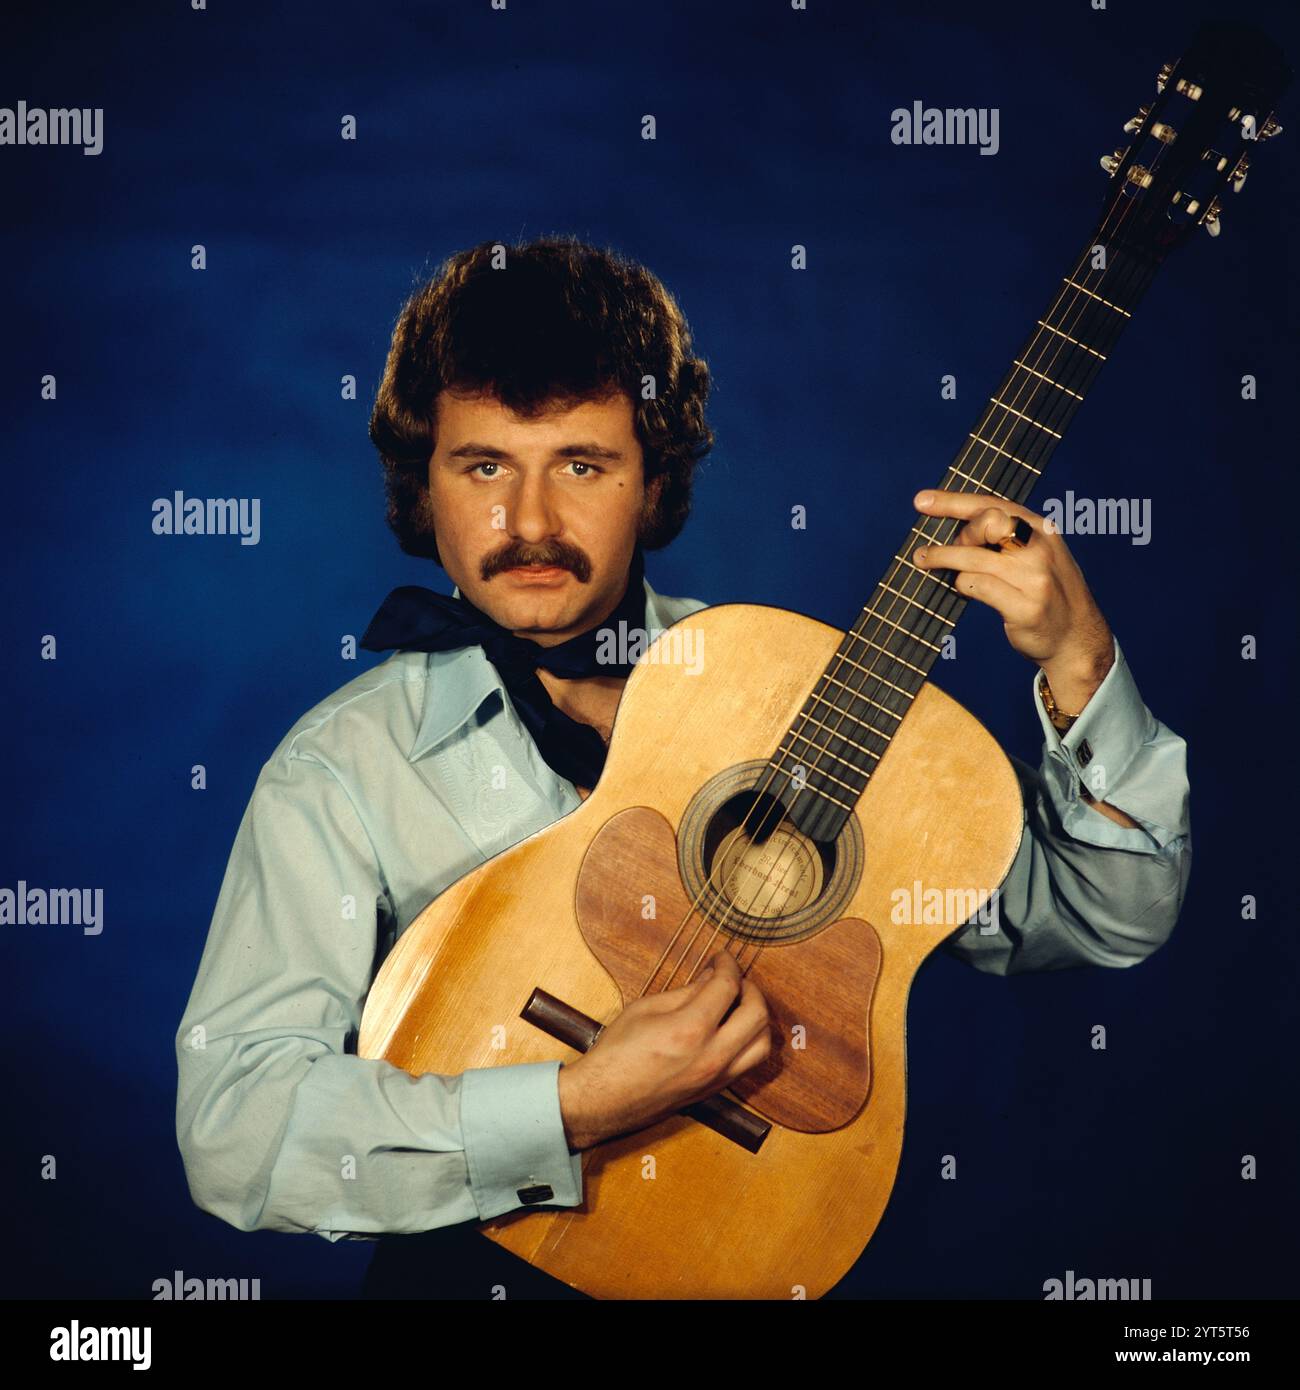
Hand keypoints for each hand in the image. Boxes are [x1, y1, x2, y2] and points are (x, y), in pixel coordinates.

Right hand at [557, 949, 770, 1150]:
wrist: (603, 1101)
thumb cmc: (616, 1053)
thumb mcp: (645, 1008)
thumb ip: (685, 992)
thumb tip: (712, 977)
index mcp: (690, 1029)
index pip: (727, 986)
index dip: (728, 964)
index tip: (722, 957)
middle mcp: (711, 1056)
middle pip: (757, 1014)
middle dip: (751, 988)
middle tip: (734, 978)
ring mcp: (716, 1077)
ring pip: (762, 1045)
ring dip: (758, 1018)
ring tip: (739, 1004)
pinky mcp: (714, 1090)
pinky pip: (749, 1063)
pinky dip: (749, 1041)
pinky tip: (732, 1029)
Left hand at [911, 488, 1113, 712]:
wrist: (1077, 640)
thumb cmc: (1047, 595)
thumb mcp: (1036, 556)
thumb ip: (1007, 539)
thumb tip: (959, 528)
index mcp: (1041, 529)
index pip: (993, 505)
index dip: (953, 501)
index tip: (921, 501)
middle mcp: (1039, 548)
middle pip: (985, 523)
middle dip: (957, 535)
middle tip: (938, 552)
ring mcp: (1034, 578)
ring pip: (973, 557)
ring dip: (941, 558)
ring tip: (922, 560)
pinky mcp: (1024, 606)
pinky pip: (977, 586)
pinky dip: (961, 585)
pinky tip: (962, 589)